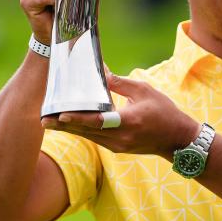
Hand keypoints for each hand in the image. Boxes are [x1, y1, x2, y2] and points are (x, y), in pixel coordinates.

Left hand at [42, 70, 199, 159]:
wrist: (178, 139)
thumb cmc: (164, 111)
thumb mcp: (143, 91)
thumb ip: (119, 83)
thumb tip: (100, 71)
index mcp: (128, 122)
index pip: (98, 121)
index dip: (78, 118)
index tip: (61, 114)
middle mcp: (120, 137)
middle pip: (87, 131)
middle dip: (64, 125)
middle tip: (43, 119)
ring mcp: (118, 146)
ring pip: (88, 136)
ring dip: (69, 129)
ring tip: (50, 122)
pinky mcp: (117, 148)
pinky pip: (95, 138)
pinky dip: (82, 131)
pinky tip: (69, 124)